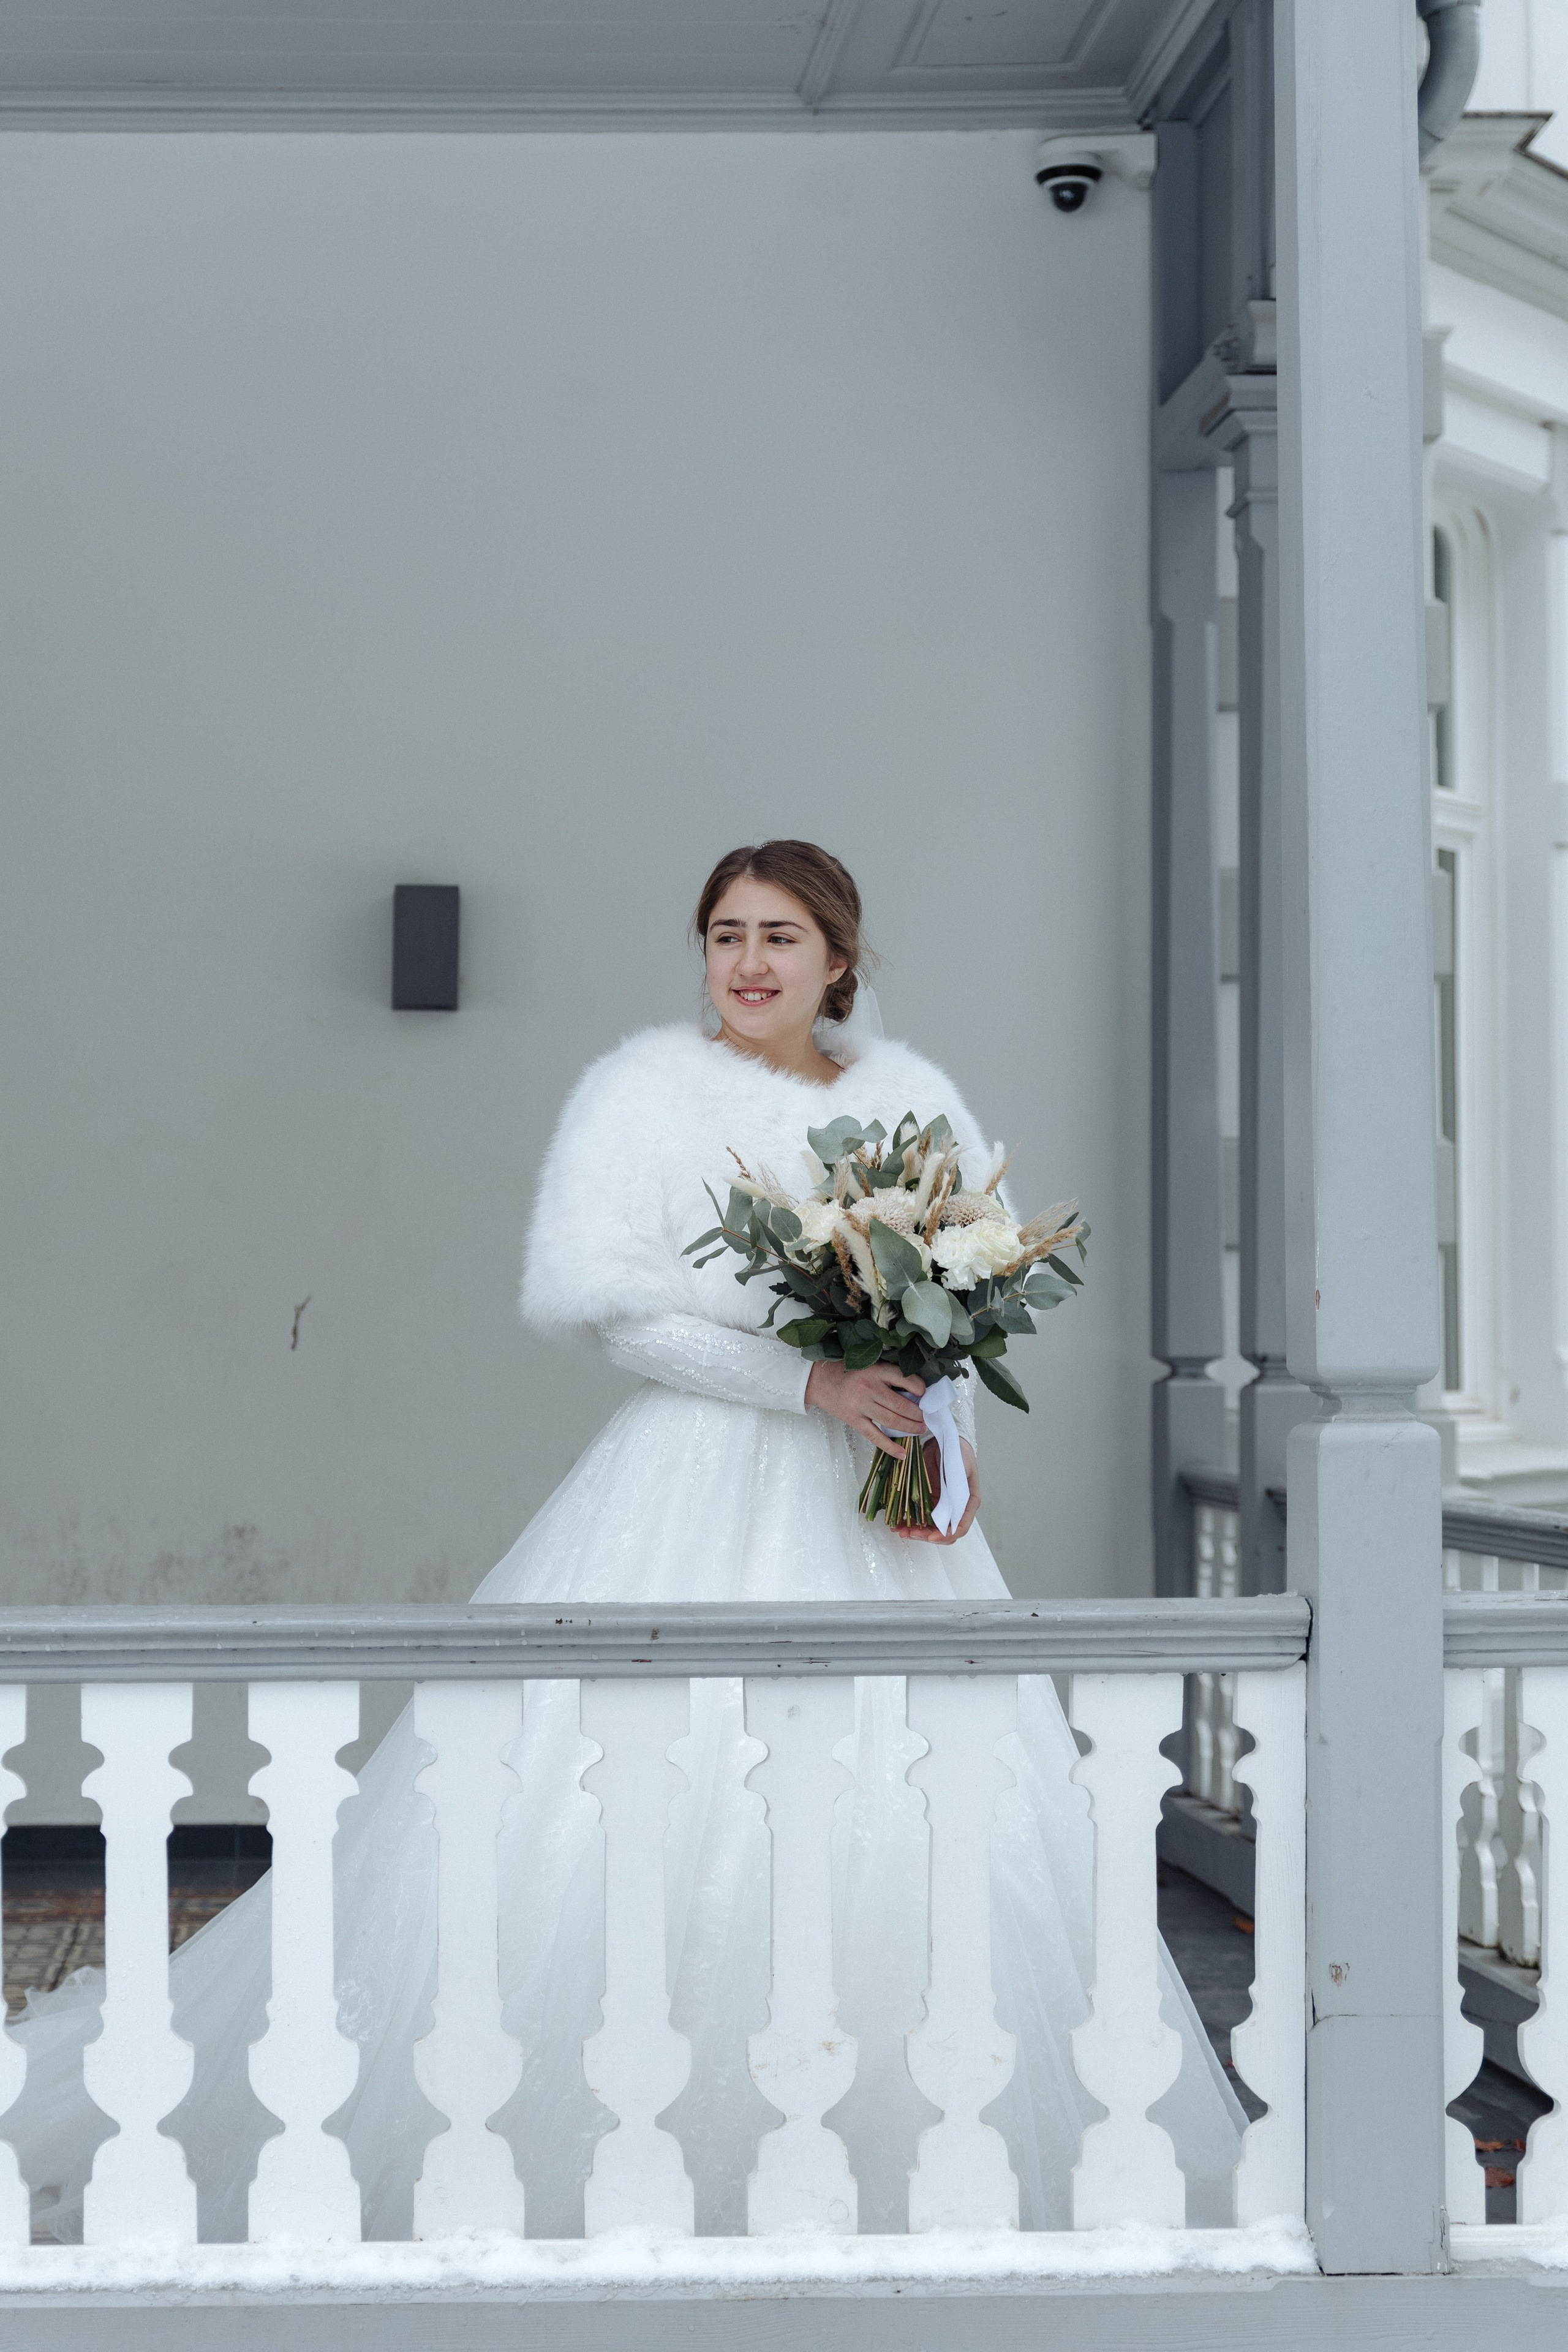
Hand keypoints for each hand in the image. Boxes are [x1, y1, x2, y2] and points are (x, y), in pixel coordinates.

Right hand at [806, 1359, 926, 1457]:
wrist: (819, 1381)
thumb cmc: (846, 1372)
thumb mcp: (869, 1365)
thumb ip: (888, 1375)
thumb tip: (913, 1390)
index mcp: (875, 1371)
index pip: (904, 1379)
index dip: (919, 1388)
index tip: (925, 1394)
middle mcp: (869, 1389)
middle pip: (901, 1405)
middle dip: (918, 1413)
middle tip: (926, 1417)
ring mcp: (861, 1406)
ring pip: (892, 1421)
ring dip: (910, 1427)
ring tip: (921, 1429)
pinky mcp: (855, 1421)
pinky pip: (875, 1436)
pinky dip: (890, 1447)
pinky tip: (902, 1453)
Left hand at [897, 1438, 979, 1545]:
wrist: (944, 1439)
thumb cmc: (957, 1452)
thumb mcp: (959, 1469)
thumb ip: (957, 1491)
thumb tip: (951, 1515)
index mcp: (968, 1502)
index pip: (960, 1527)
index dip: (946, 1535)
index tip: (931, 1537)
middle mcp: (954, 1507)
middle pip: (942, 1531)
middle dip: (925, 1535)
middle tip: (909, 1533)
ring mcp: (940, 1504)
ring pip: (928, 1526)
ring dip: (914, 1531)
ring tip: (899, 1531)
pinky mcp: (927, 1500)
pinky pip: (917, 1515)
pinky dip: (907, 1521)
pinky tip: (896, 1523)